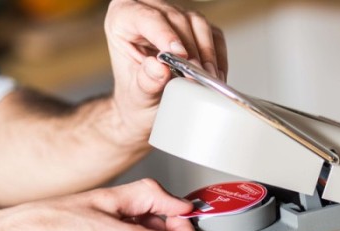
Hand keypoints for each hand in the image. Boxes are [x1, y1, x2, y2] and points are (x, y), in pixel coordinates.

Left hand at [105, 0, 227, 147]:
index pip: (145, 17)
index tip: (180, 55)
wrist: (148, 109)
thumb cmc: (136, 99)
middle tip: (196, 76)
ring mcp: (175, 19)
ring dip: (207, 53)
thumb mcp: (137, 96)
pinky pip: (214, 35)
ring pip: (198, 24)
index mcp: (122, 20)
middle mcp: (148, 12)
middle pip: (176, 18)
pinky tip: (212, 76)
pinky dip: (217, 56)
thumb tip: (158, 67)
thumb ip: (146, 82)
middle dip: (190, 49)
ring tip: (206, 78)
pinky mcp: (196, 30)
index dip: (164, 33)